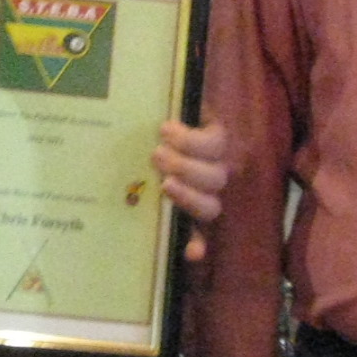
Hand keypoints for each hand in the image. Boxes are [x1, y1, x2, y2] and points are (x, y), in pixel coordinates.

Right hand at [152, 117, 229, 262]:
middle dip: (187, 196)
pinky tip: (168, 129)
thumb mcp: (138, 174)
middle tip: (161, 182)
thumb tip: (138, 226)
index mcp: (188, 206)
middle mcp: (206, 191)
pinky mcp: (218, 135)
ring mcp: (216, 164)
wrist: (158, 104)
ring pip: (215, 177)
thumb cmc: (141, 147)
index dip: (197, 244)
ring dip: (187, 166)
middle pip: (210, 207)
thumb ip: (141, 200)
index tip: (191, 253)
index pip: (197, 234)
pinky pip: (216, 143)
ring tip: (158, 151)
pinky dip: (191, 139)